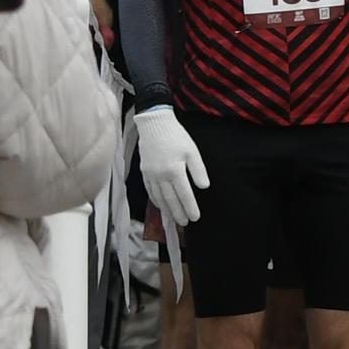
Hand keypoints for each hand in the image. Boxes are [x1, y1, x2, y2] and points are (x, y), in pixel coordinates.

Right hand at [131, 103, 208, 242]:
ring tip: (174, 219)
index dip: (190, 207)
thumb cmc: (176, 136)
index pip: (184, 194)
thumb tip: (204, 186)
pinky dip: (156, 200)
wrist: (154, 124)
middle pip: (171, 199)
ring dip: (167, 210)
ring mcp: (151, 175)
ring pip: (159, 198)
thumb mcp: (192, 150)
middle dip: (178, 213)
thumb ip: (198, 170)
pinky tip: (161, 206)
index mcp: (174, 170)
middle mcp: (161, 175)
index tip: (195, 217)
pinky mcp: (144, 172)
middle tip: (185, 223)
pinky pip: (150, 191)